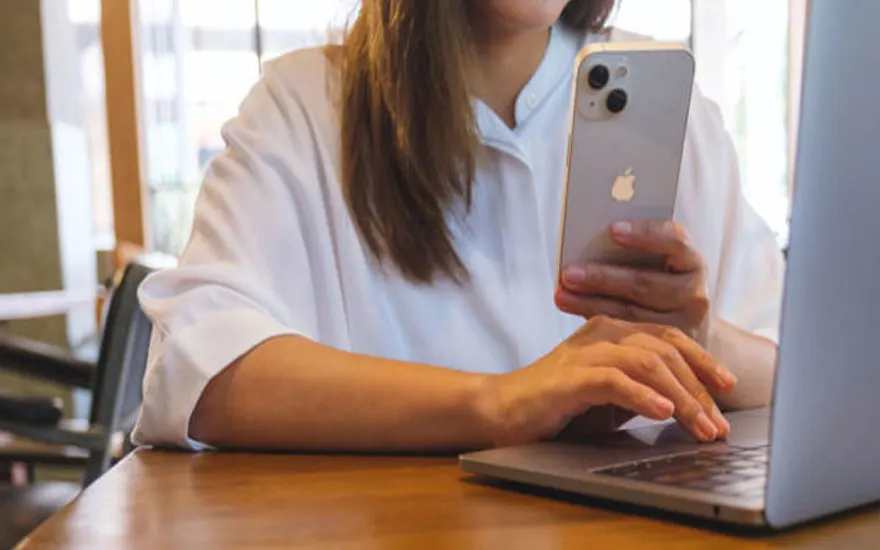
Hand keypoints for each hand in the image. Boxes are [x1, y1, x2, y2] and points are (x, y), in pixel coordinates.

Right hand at [478, 316, 735, 446]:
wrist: (501, 411)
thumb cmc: (557, 406)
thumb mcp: (610, 397)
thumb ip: (644, 390)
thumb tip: (690, 408)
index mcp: (613, 331)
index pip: (669, 338)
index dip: (703, 361)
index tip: (728, 388)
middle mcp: (602, 333)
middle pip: (665, 350)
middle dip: (699, 389)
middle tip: (718, 424)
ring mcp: (585, 352)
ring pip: (647, 363)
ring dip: (680, 398)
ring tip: (700, 426)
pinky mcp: (569, 377)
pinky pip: (614, 381)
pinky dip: (643, 397)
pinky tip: (662, 413)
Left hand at [556, 220, 709, 339]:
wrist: (688, 329)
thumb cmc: (660, 282)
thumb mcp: (657, 263)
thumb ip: (631, 252)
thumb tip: (585, 242)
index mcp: (691, 261)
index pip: (675, 240)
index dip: (645, 234)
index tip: (613, 228)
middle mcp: (693, 294)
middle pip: (645, 284)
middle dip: (603, 277)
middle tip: (568, 272)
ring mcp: (682, 326)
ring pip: (632, 314)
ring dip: (591, 303)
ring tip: (561, 294)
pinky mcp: (664, 351)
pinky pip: (628, 339)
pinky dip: (598, 326)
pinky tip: (574, 315)